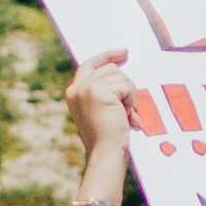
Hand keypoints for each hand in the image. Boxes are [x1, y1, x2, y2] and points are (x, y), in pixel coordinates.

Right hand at [64, 48, 136, 172]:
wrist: (105, 153)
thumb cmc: (107, 138)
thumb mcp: (101, 110)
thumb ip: (104, 92)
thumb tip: (121, 75)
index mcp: (74, 91)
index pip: (91, 64)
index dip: (108, 56)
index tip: (124, 52)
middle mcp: (77, 87)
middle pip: (110, 69)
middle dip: (124, 86)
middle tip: (126, 110)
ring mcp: (87, 87)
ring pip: (120, 76)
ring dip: (128, 96)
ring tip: (124, 116)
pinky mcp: (99, 90)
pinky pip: (126, 86)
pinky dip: (131, 101)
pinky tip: (126, 116)